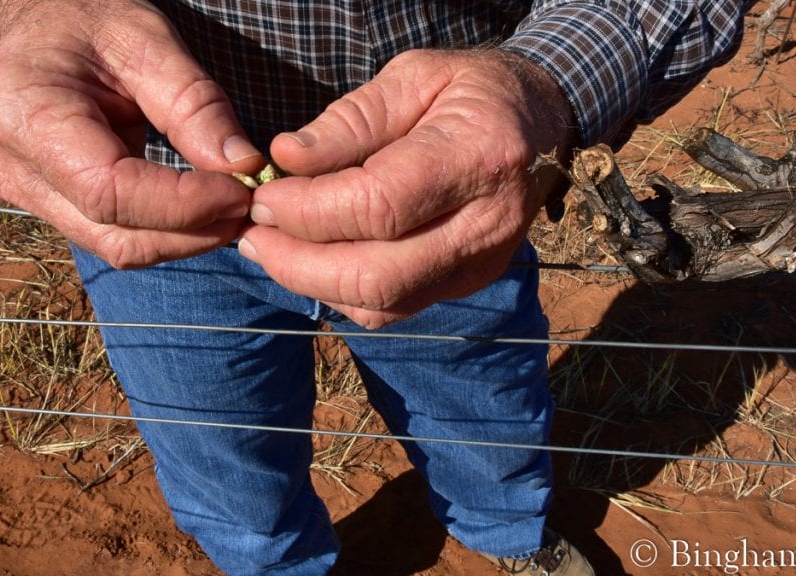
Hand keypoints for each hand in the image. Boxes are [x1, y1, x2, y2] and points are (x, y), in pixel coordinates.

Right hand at [0, 0, 265, 267]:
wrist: (43, 24)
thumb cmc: (91, 21)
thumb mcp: (147, 40)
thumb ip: (194, 104)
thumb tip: (243, 165)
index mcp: (27, 115)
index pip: (108, 191)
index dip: (181, 204)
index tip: (240, 191)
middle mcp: (14, 168)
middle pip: (114, 234)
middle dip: (192, 230)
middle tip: (249, 204)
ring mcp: (28, 194)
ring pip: (117, 247)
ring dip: (185, 238)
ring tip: (233, 207)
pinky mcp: (51, 207)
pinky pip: (115, 237)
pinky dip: (167, 232)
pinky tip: (205, 210)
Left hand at [238, 49, 574, 327]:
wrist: (542, 124)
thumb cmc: (473, 90)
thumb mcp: (413, 77)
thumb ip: (351, 120)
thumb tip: (285, 159)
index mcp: (478, 157)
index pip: (379, 206)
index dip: (309, 210)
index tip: (264, 196)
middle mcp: (486, 225)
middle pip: (379, 275)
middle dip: (299, 263)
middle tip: (253, 235)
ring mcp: (481, 264)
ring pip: (384, 304)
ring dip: (314, 284)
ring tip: (272, 247)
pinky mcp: (468, 283)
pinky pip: (394, 307)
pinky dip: (343, 293)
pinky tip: (314, 260)